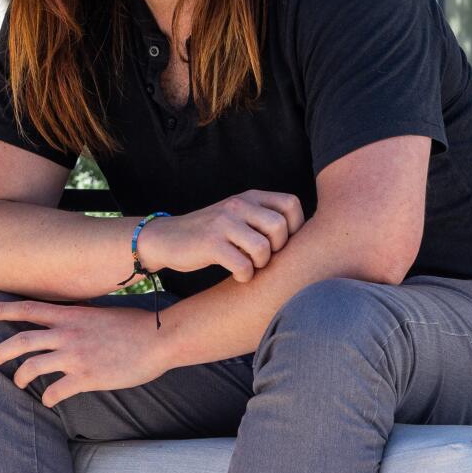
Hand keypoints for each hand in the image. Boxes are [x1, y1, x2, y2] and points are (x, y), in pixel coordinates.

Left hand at [0, 300, 171, 406]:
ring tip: (18, 383)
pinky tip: (47, 401)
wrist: (158, 338)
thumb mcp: (100, 312)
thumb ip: (78, 316)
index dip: (1, 309)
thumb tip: (66, 318)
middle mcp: (67, 333)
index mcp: (70, 315)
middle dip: (0, 351)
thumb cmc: (133, 325)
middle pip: (21, 340)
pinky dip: (47, 398)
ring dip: (20, 377)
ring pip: (32, 367)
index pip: (27, 308)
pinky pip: (55, 391)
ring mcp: (75, 356)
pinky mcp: (86, 377)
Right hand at [136, 191, 304, 283]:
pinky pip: (242, 264)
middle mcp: (238, 205)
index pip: (291, 204)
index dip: (296, 228)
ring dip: (261, 264)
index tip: (283, 245)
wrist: (167, 238)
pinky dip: (245, 275)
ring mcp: (223, 222)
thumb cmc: (211, 234)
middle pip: (280, 227)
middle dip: (278, 250)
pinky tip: (239, 276)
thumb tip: (304, 239)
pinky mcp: (210, 243)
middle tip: (265, 259)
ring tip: (251, 267)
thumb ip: (264, 219)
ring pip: (262, 247)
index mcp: (250, 197)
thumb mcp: (238, 217)